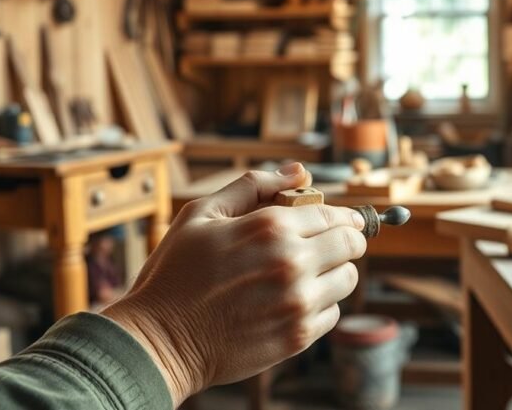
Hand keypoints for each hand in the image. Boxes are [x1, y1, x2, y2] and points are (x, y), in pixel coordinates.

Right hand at [102, 163, 366, 404]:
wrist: (160, 340)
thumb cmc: (175, 273)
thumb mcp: (202, 214)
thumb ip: (253, 185)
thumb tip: (298, 171)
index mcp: (270, 227)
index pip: (334, 214)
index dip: (344, 216)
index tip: (345, 220)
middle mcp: (291, 262)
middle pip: (352, 245)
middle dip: (347, 240)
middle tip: (333, 245)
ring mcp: (297, 302)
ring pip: (347, 279)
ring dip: (335, 273)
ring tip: (308, 274)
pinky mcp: (297, 336)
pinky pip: (333, 313)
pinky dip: (321, 305)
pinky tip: (293, 302)